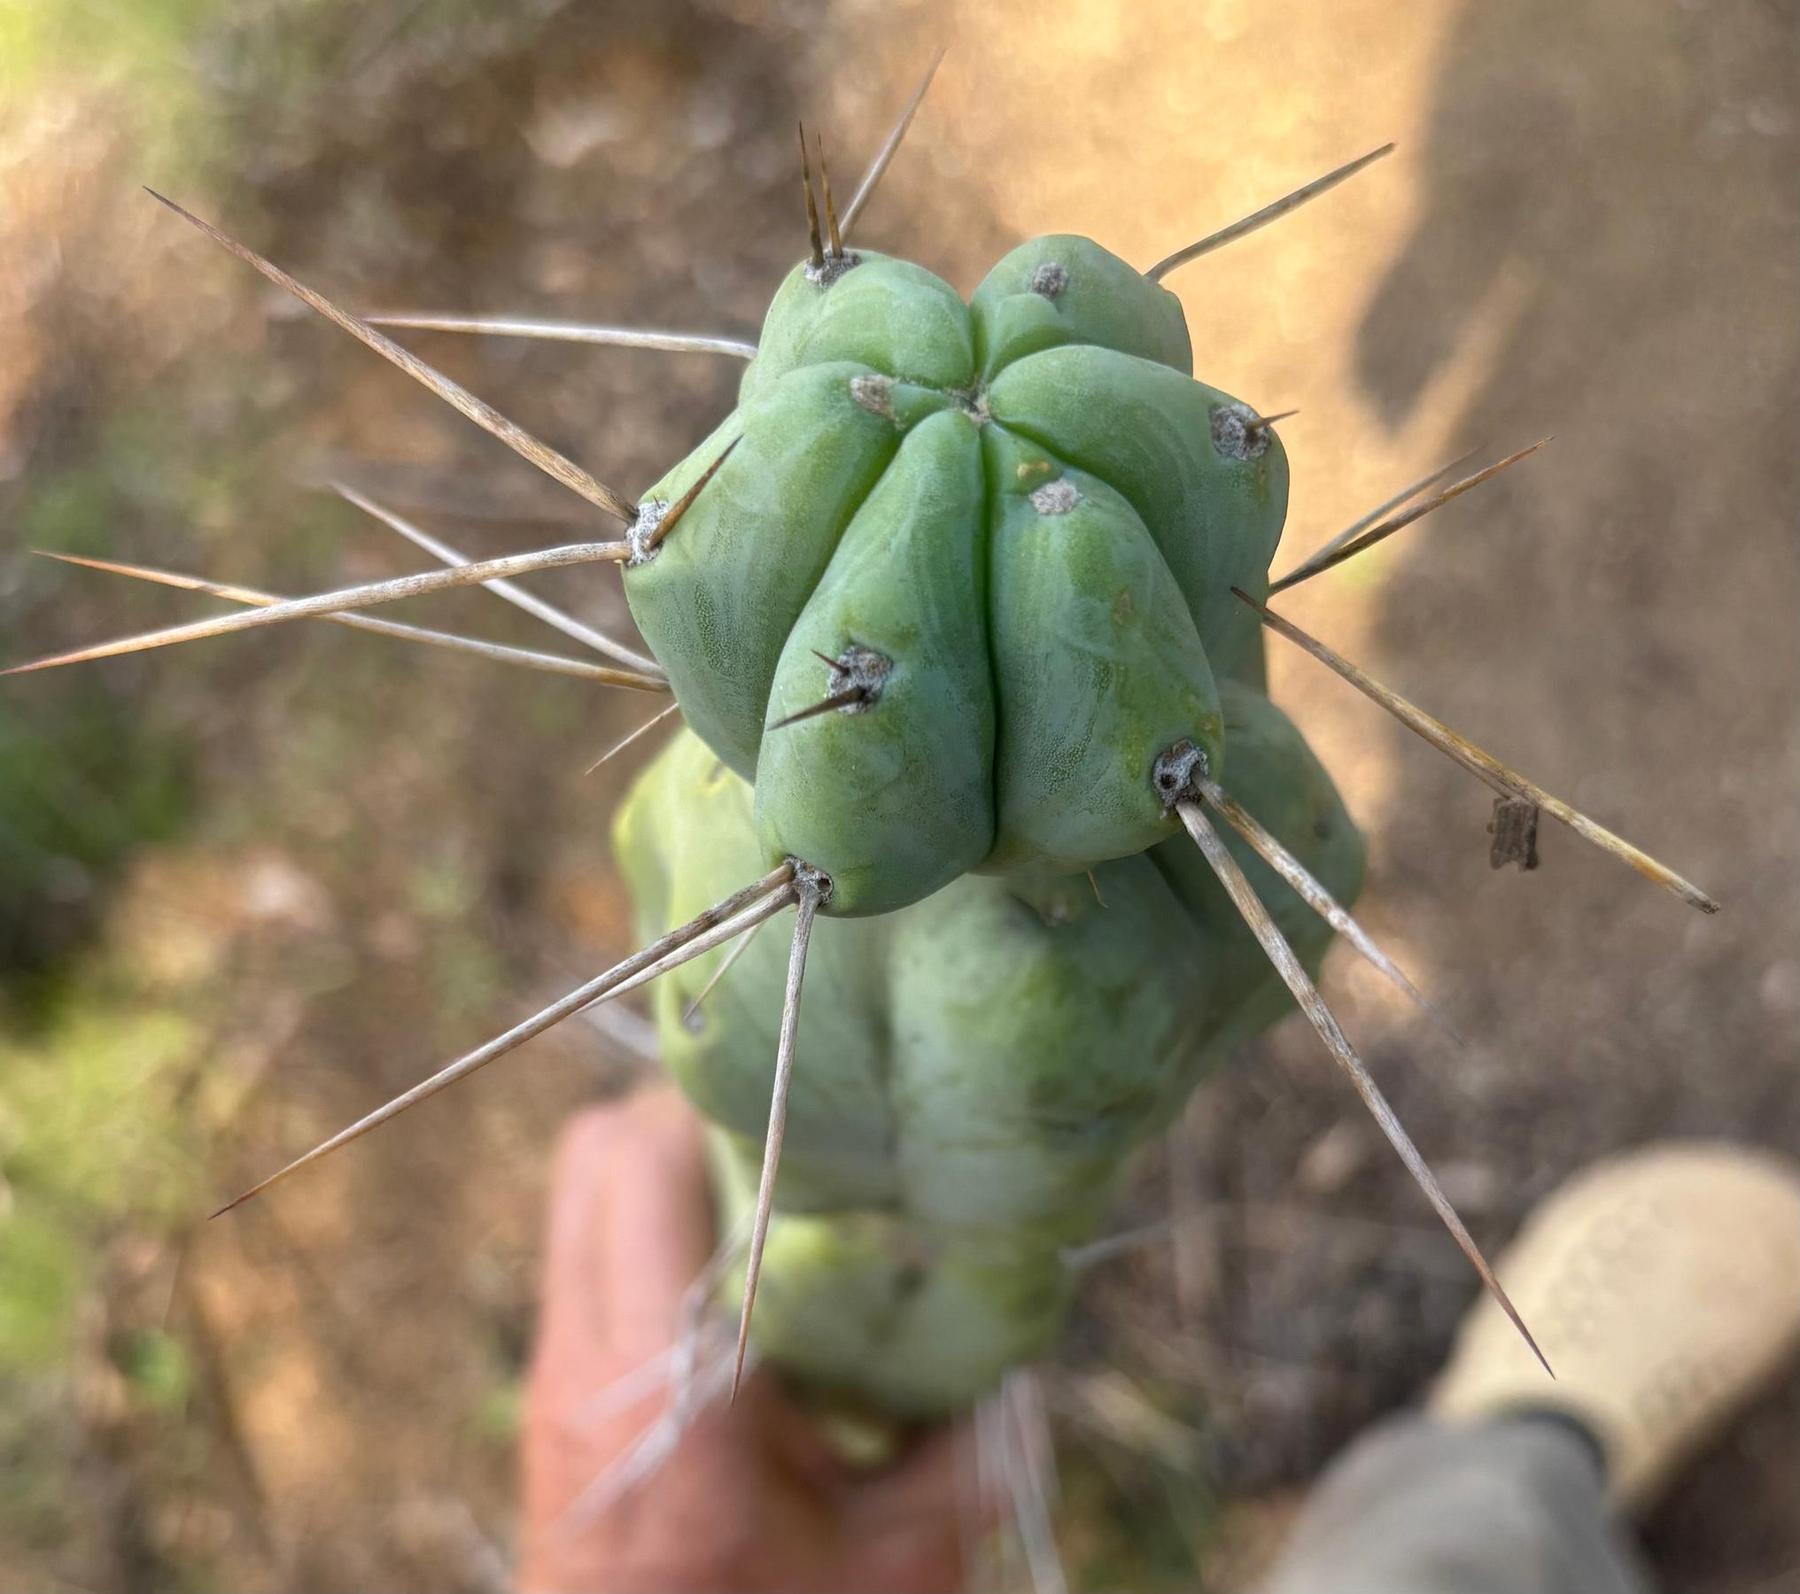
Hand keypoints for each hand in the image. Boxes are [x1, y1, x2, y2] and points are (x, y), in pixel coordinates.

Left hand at [519, 1087, 974, 1592]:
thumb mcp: (896, 1564)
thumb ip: (966, 1452)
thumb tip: (1015, 1341)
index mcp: (671, 1387)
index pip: (646, 1168)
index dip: (721, 1107)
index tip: (811, 1101)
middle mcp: (587, 1359)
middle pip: (596, 1151)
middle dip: (687, 1112)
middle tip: (787, 1132)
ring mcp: (554, 1371)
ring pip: (578, 1188)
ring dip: (662, 1161)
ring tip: (762, 1184)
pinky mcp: (549, 1388)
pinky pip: (583, 1246)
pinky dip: (644, 1219)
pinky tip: (729, 1265)